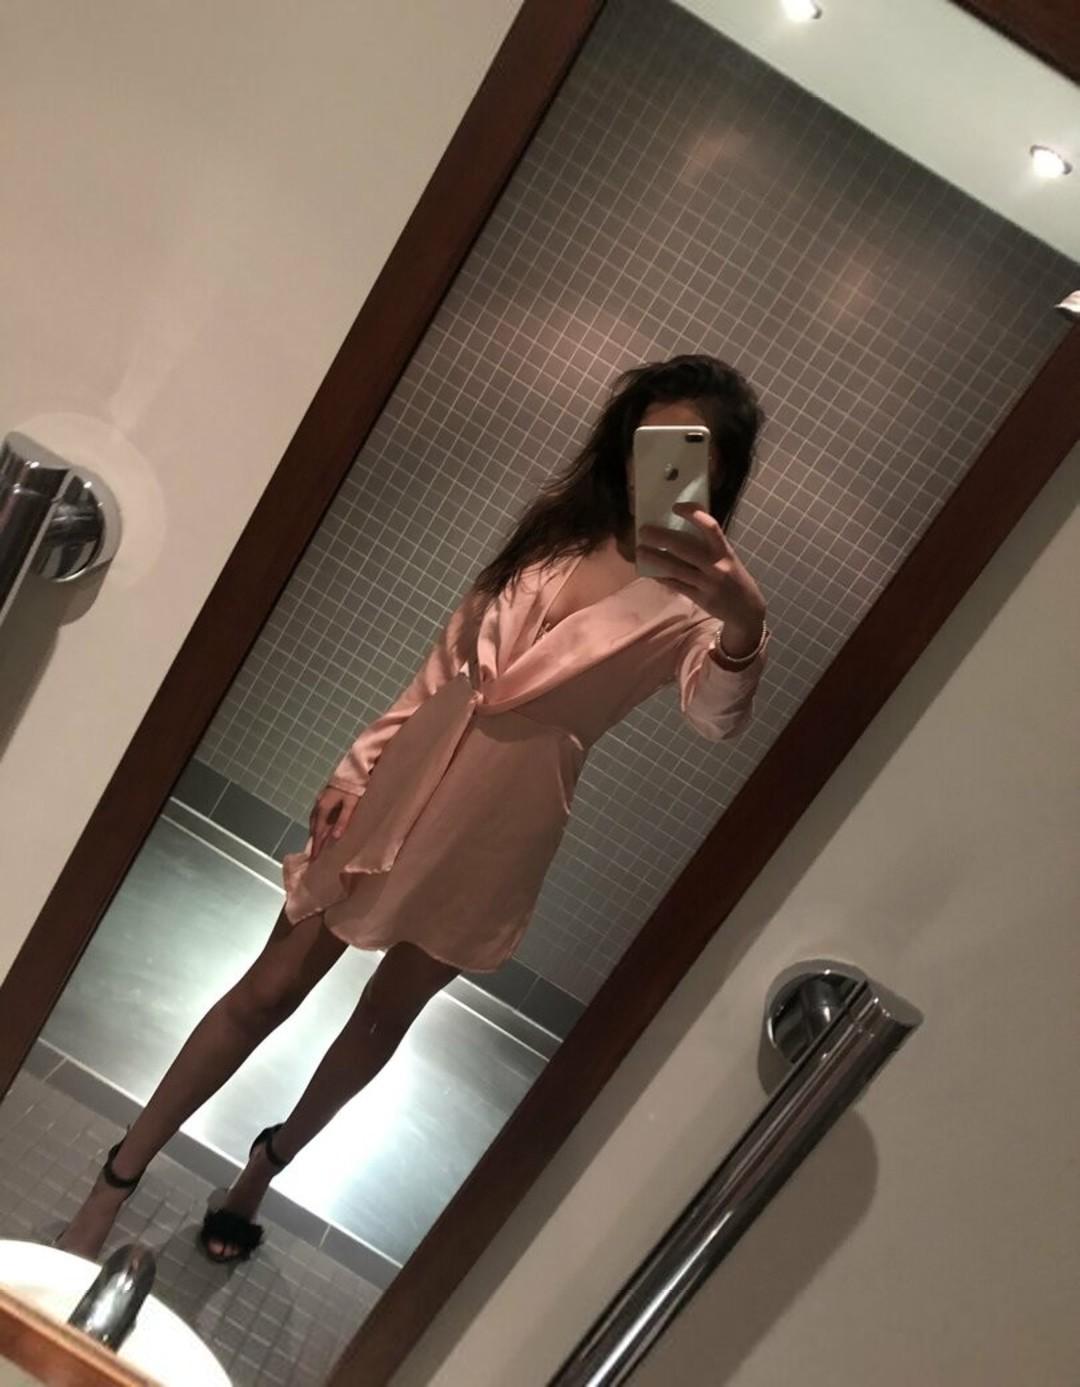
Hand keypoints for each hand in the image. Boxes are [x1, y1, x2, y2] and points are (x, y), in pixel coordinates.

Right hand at [309, 786, 359, 859]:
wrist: (354, 769)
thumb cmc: (354, 786)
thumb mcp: (351, 804)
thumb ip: (343, 820)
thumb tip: (335, 837)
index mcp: (324, 807)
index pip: (318, 832)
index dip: (317, 846)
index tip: (314, 859)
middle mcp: (318, 804)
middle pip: (314, 827)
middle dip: (313, 842)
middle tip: (313, 856)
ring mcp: (319, 800)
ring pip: (314, 821)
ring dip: (314, 833)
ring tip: (315, 845)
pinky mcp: (323, 798)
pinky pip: (317, 815)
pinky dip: (317, 825)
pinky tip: (320, 828)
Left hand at [637, 502, 766, 653]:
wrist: (747, 610)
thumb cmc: (733, 577)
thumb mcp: (728, 558)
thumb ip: (710, 545)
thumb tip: (680, 528)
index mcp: (725, 551)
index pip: (710, 527)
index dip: (693, 514)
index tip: (676, 507)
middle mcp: (716, 566)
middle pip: (684, 547)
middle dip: (661, 537)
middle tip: (643, 531)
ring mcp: (707, 583)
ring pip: (675, 568)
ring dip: (655, 558)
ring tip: (639, 550)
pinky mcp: (699, 598)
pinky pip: (675, 585)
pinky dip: (661, 577)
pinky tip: (649, 572)